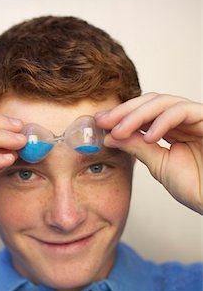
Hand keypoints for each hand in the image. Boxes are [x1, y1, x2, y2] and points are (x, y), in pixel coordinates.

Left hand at [96, 93, 201, 213]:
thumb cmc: (198, 188)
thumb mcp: (159, 165)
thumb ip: (137, 147)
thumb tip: (110, 135)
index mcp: (172, 129)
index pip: (143, 112)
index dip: (120, 115)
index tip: (98, 122)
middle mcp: (184, 120)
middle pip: (150, 102)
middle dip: (123, 111)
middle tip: (103, 121)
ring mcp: (197, 118)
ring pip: (162, 102)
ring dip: (136, 115)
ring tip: (119, 131)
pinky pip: (182, 111)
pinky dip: (162, 122)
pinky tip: (148, 137)